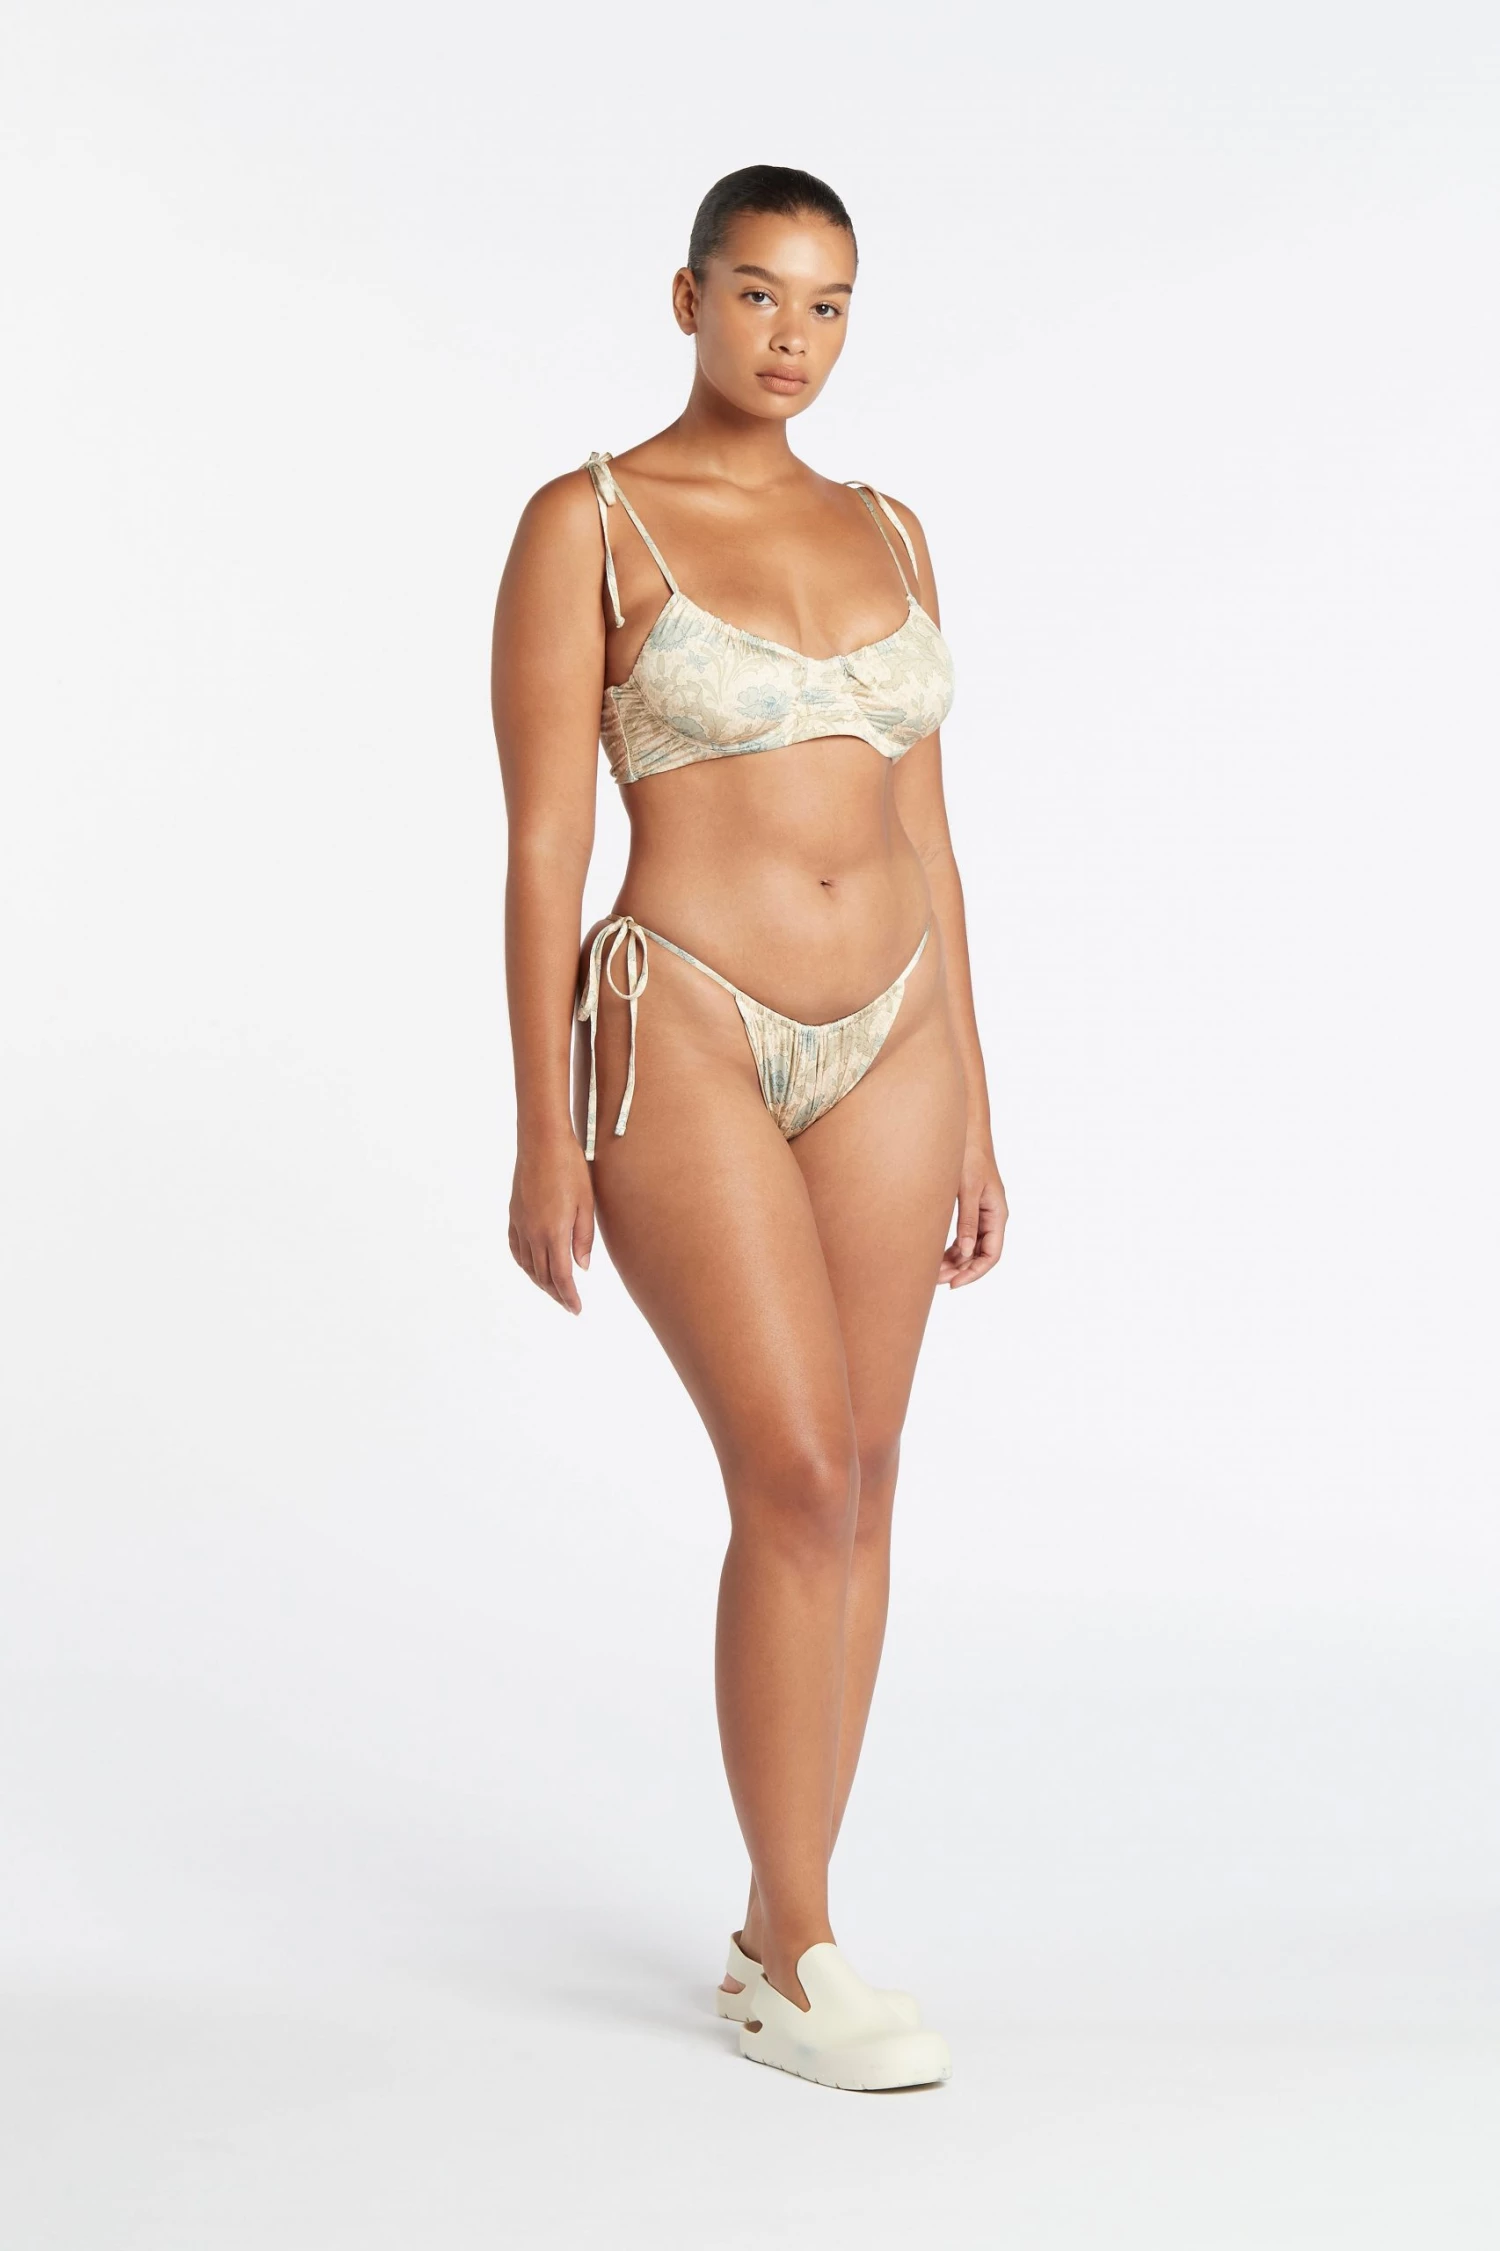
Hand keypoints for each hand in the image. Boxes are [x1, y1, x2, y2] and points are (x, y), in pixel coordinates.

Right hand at [508, 1134, 594, 1313]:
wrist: (542, 1142)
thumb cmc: (570, 1168)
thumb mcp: (585, 1203)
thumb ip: (583, 1238)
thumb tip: (582, 1268)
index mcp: (553, 1233)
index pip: (560, 1277)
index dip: (568, 1296)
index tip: (576, 1309)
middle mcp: (533, 1233)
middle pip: (542, 1276)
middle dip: (556, 1293)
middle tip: (569, 1304)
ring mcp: (520, 1224)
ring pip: (528, 1265)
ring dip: (540, 1282)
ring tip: (554, 1290)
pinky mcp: (514, 1215)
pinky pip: (516, 1249)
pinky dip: (524, 1264)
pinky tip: (531, 1267)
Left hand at [939, 1136, 1006, 1288]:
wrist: (965, 1131)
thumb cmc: (970, 1155)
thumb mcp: (968, 1189)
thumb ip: (967, 1221)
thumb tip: (965, 1251)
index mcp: (997, 1213)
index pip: (991, 1254)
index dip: (974, 1272)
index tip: (954, 1283)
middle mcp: (992, 1216)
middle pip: (980, 1254)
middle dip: (960, 1270)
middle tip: (936, 1279)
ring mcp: (982, 1212)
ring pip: (970, 1247)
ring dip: (954, 1261)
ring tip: (931, 1271)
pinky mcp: (970, 1207)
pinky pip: (963, 1235)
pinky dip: (951, 1248)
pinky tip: (935, 1255)